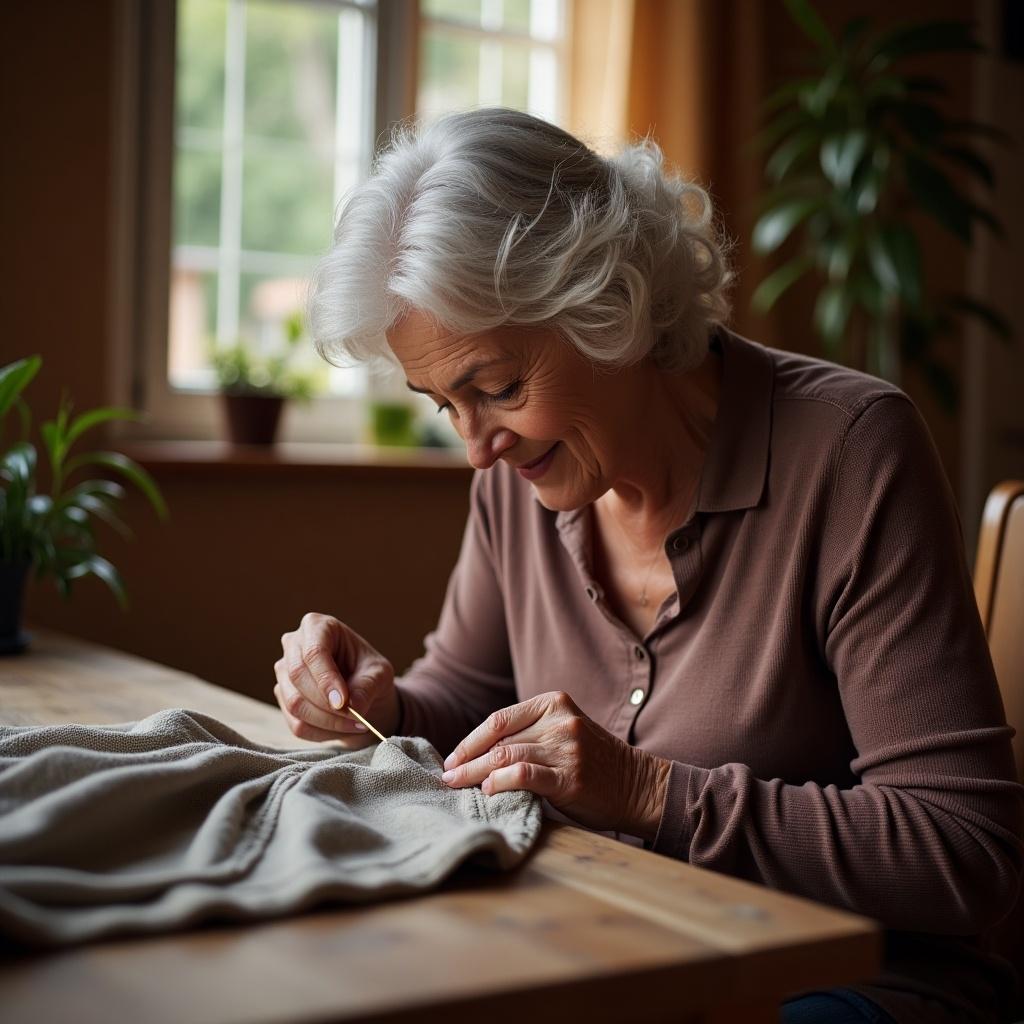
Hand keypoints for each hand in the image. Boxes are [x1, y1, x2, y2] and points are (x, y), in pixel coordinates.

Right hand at [273, 612, 398, 747]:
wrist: (364, 693)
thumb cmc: (370, 673)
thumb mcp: (380, 674)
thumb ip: (367, 687)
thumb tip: (353, 706)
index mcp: (318, 626)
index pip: (314, 652)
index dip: (326, 679)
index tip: (344, 702)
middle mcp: (294, 644)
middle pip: (298, 676)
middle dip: (327, 704)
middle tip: (356, 717)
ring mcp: (284, 671)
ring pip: (295, 703)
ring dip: (327, 721)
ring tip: (356, 723)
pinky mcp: (283, 697)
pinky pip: (296, 723)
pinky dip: (322, 732)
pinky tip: (343, 728)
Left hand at [439, 691, 670, 838]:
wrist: (638, 785)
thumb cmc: (594, 762)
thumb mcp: (562, 734)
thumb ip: (528, 737)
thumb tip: (477, 756)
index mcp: (553, 703)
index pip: (499, 720)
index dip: (470, 741)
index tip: (452, 759)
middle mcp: (559, 721)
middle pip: (499, 741)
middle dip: (467, 761)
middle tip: (446, 777)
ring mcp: (566, 747)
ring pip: (505, 757)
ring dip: (475, 774)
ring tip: (457, 787)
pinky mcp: (570, 776)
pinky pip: (525, 776)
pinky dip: (500, 783)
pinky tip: (488, 792)